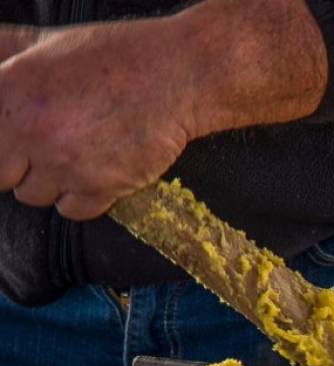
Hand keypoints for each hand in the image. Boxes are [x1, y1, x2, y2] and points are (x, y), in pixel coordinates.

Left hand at [0, 0, 327, 220]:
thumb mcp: (48, 44)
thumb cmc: (116, 56)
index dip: (3, 148)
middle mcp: (29, 129)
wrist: (176, 76)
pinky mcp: (99, 186)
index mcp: (8, 91)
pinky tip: (97, 172)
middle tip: (45, 150)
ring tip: (77, 157)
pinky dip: (81, 198)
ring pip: (34, 196)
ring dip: (52, 183)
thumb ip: (6, 51)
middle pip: (2, 176)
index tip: (15, 149)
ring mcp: (63, 162)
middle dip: (21, 166)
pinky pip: (71, 211)